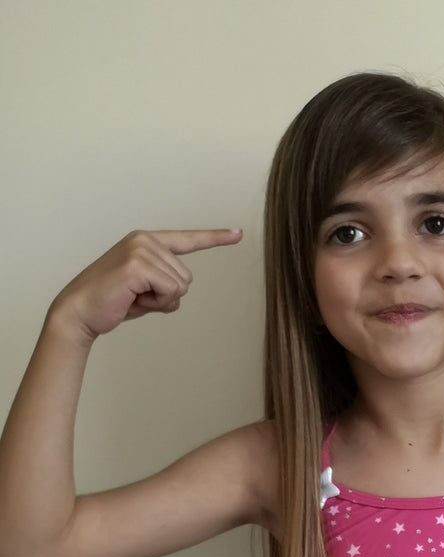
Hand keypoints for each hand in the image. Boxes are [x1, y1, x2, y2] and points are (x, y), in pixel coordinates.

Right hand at [52, 229, 241, 340]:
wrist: (80, 312)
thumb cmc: (113, 301)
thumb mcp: (146, 288)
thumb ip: (166, 281)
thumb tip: (182, 286)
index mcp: (147, 241)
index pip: (188, 240)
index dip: (215, 238)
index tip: (238, 233)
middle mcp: (145, 240)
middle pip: (187, 277)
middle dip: (166, 295)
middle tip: (137, 296)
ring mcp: (140, 250)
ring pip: (181, 286)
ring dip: (160, 300)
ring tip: (133, 297)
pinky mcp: (138, 265)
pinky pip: (171, 292)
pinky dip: (156, 303)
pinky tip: (133, 299)